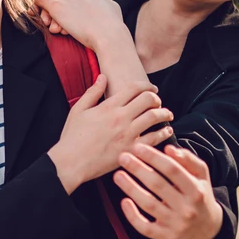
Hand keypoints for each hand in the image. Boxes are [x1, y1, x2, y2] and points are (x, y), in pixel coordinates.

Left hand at [26, 0, 127, 50]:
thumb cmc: (114, 26)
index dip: (71, 8)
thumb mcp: (113, 8)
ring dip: (50, 12)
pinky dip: (37, 6)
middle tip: (61, 28)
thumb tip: (102, 1)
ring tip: (54, 27)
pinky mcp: (57, 7)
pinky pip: (41, 1)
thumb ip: (104, 2)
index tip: (74, 22)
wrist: (109, 35)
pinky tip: (33, 12)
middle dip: (62, 12)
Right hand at [50, 78, 173, 193]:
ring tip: (167, 114)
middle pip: (148, 99)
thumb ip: (92, 92)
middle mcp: (121, 118)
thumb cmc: (72, 137)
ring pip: (155, 117)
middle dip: (156, 98)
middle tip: (158, 102)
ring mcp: (128, 134)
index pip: (134, 88)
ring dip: (164, 113)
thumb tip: (103, 77)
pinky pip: (154, 138)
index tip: (152, 89)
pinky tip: (166, 131)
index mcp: (108, 106)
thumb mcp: (78, 110)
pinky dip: (164, 133)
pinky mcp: (132, 150)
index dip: (147, 85)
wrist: (71, 162)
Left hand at [113, 143, 222, 238]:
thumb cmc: (200, 196)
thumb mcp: (201, 176)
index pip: (172, 170)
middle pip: (158, 185)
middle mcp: (186, 208)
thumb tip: (169, 149)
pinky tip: (124, 202)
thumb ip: (188, 159)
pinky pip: (145, 228)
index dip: (154, 157)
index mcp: (196, 190)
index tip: (138, 148)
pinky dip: (133, 216)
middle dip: (138, 169)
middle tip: (123, 157)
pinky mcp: (165, 236)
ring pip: (149, 205)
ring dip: (131, 188)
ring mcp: (175, 224)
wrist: (208, 228)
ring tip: (118, 175)